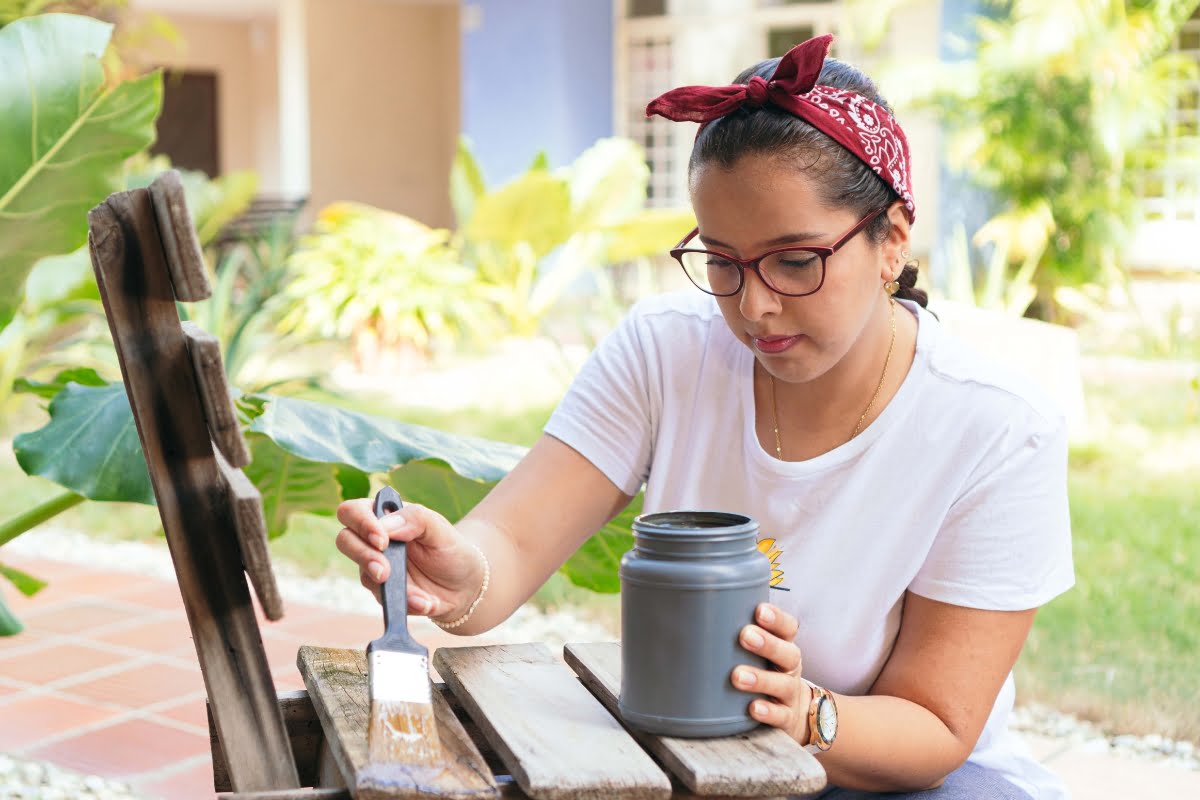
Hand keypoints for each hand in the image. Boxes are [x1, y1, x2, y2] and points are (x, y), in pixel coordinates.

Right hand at [335, 497, 484, 622]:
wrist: (465, 585)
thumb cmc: (450, 548)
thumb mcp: (439, 528)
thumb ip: (415, 518)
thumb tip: (386, 526)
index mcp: (384, 517)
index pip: (353, 512)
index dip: (360, 523)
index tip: (382, 539)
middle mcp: (373, 542)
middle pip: (345, 541)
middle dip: (363, 556)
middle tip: (385, 570)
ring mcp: (376, 569)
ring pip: (364, 576)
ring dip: (390, 586)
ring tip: (419, 594)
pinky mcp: (384, 594)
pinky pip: (385, 601)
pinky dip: (408, 603)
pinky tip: (427, 603)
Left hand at [731, 602, 812, 743]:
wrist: (792, 714)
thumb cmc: (763, 673)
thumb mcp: (757, 654)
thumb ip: (733, 637)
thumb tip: (687, 617)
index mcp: (782, 647)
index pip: (788, 629)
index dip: (777, 619)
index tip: (759, 611)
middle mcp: (789, 668)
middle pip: (788, 653)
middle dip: (767, 643)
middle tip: (745, 635)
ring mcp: (790, 695)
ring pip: (782, 685)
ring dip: (761, 679)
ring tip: (737, 676)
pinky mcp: (787, 719)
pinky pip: (781, 716)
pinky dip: (768, 712)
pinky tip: (753, 708)